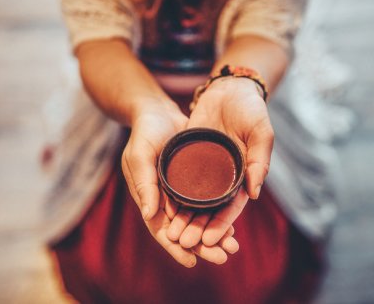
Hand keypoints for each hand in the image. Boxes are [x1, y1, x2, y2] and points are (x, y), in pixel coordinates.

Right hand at [121, 100, 239, 266]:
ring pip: (199, 220)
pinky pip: (208, 204)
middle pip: (184, 230)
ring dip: (214, 234)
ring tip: (233, 245)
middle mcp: (165, 201)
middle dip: (202, 246)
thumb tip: (149, 216)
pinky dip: (219, 215)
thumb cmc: (145, 132)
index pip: (161, 230)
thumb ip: (144, 184)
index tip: (192, 262)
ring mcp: (181, 193)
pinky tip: (233, 225)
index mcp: (149, 199)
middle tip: (223, 257)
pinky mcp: (196, 182)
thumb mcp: (140, 155)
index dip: (175, 247)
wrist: (159, 112)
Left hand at [166, 77, 273, 247]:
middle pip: (209, 210)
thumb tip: (254, 194)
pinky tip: (162, 210)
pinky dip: (172, 198)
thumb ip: (260, 161)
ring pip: (193, 201)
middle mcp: (223, 178)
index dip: (222, 225)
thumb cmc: (250, 109)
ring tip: (171, 235)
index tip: (210, 239)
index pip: (232, 208)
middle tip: (184, 243)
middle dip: (198, 228)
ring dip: (184, 218)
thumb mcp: (261, 131)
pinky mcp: (188, 159)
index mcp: (244, 176)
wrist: (229, 88)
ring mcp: (205, 170)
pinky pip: (179, 182)